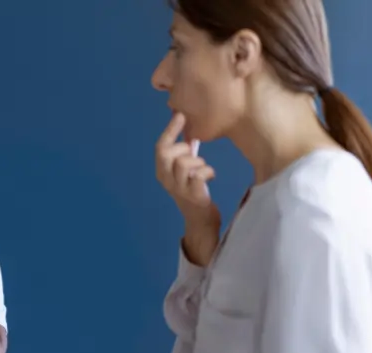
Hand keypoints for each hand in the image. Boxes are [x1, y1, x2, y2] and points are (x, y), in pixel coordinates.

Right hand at [155, 112, 220, 264]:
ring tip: (203, 169)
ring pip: (185, 162)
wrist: (200, 219)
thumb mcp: (183, 170)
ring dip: (199, 162)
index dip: (169, 130)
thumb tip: (183, 122)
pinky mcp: (194, 197)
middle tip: (193, 154)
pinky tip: (211, 176)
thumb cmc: (193, 189)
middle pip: (167, 153)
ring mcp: (179, 190)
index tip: (180, 115)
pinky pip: (199, 175)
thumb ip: (181, 151)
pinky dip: (208, 172)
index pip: (160, 147)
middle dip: (183, 148)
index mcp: (162, 172)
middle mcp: (166, 181)